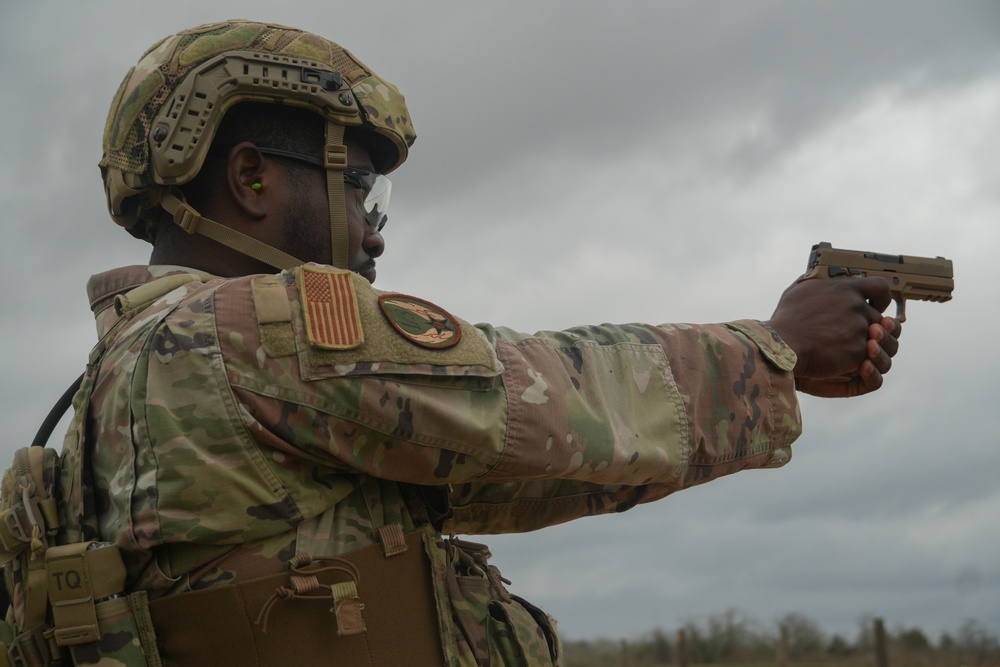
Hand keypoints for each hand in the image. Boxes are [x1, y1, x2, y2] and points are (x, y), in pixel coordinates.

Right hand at [765, 277, 902, 397]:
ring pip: (878, 338)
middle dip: (868, 326)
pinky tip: (844, 359)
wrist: (784, 345)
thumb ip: (816, 283)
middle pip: (878, 316)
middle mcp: (857, 306)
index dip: (883, 297)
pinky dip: (858, 359)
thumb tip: (817, 278)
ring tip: (853, 348)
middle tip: (855, 333)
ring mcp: (860, 329)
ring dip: (868, 343)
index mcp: (845, 289)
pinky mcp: (859, 351)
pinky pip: (868, 355)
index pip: (880, 286)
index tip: (879, 304)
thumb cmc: (787, 320)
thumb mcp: (798, 291)